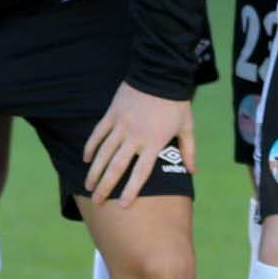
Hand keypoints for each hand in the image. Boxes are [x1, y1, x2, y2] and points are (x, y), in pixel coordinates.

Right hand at [82, 83, 197, 201]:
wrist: (161, 73)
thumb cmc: (176, 102)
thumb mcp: (187, 126)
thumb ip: (188, 150)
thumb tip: (192, 171)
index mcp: (154, 142)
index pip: (141, 172)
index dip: (131, 190)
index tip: (122, 205)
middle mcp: (135, 136)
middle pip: (117, 166)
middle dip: (106, 186)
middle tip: (97, 201)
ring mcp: (121, 125)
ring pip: (104, 152)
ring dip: (94, 170)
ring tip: (88, 186)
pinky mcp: (112, 113)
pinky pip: (98, 133)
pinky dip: (90, 146)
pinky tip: (85, 159)